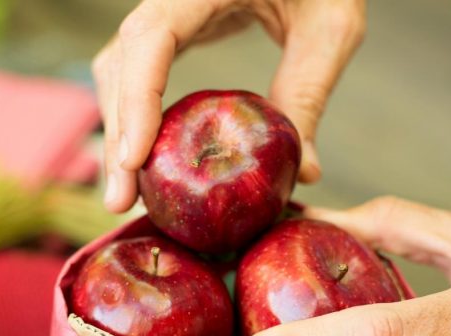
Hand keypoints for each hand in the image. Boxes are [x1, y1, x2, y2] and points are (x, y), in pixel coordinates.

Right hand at [93, 0, 365, 212]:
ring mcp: (167, 9)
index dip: (136, 100)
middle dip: (118, 136)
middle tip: (120, 201)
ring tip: (128, 192)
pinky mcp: (172, 25)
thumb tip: (303, 174)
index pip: (151, 37)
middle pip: (121, 64)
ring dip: (119, 132)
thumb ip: (310, 94)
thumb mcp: (332, 27)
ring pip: (119, 71)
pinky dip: (135, 117)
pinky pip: (136, 72)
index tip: (134, 161)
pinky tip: (146, 157)